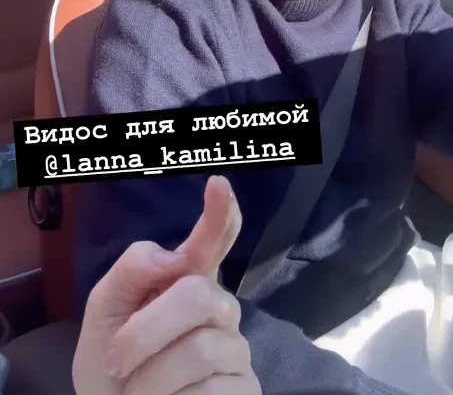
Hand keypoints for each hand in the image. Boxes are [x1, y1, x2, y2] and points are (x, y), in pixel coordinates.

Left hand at [72, 175, 260, 394]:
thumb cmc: (113, 365)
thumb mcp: (103, 314)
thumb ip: (131, 272)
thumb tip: (174, 258)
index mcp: (186, 281)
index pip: (212, 240)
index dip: (218, 213)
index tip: (218, 184)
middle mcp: (219, 308)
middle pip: (196, 294)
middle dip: (145, 330)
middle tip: (116, 361)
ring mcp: (235, 350)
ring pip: (199, 348)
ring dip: (150, 377)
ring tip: (139, 391)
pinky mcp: (244, 390)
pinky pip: (208, 391)